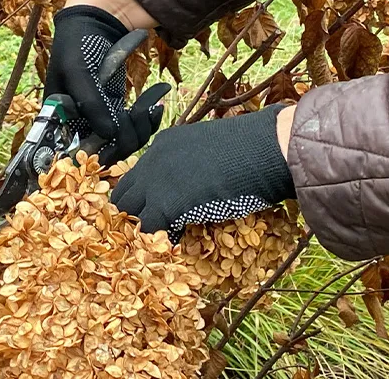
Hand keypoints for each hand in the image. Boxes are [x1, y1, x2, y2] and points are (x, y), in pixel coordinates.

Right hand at [44, 5, 165, 164]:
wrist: (97, 21)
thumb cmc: (78, 43)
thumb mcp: (78, 71)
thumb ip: (91, 103)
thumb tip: (110, 135)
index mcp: (59, 120)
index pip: (76, 154)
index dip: (99, 152)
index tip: (117, 134)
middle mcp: (78, 125)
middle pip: (107, 152)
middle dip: (128, 135)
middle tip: (139, 110)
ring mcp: (99, 119)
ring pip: (125, 143)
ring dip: (142, 126)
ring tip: (154, 103)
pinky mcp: (117, 111)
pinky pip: (135, 128)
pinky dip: (149, 118)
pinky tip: (157, 100)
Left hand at [110, 104, 295, 241]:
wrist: (265, 150)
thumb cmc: (251, 149)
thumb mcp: (209, 150)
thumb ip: (191, 165)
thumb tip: (191, 187)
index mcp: (162, 144)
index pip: (137, 175)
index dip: (143, 197)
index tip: (151, 212)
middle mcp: (152, 160)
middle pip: (123, 193)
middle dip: (132, 213)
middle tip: (150, 231)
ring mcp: (154, 181)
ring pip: (128, 212)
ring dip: (140, 228)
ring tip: (158, 240)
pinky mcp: (165, 203)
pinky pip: (146, 229)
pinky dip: (156, 240)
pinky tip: (172, 245)